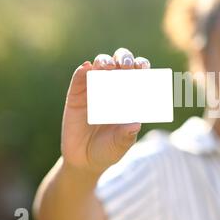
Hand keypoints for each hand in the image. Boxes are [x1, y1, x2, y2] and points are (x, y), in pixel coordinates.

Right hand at [60, 48, 150, 174]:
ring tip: (107, 66)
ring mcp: (94, 90)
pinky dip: (83, 71)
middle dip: (124, 59)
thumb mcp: (120, 145)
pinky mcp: (76, 95)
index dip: (142, 67)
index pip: (138, 75)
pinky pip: (79, 78)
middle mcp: (113, 89)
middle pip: (120, 64)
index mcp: (129, 97)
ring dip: (104, 61)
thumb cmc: (109, 150)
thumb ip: (127, 136)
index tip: (143, 68)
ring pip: (100, 66)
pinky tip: (87, 68)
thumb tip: (136, 125)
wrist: (84, 161)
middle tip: (125, 65)